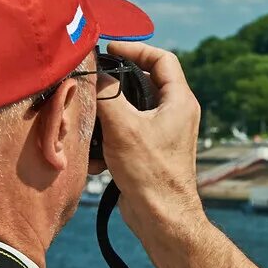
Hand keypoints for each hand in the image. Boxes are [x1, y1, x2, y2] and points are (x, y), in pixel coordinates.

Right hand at [98, 40, 204, 230]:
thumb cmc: (151, 172)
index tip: (109, 49)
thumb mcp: (123, 127)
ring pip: (130, 111)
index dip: (136, 49)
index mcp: (179, 101)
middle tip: (91, 82)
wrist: (162, 218)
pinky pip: (125, 135)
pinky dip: (108, 141)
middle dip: (114, 84)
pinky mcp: (150, 152)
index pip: (162, 59)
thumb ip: (107, 94)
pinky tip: (94, 156)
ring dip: (106, 116)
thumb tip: (93, 72)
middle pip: (143, 83)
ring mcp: (164, 134)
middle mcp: (176, 114)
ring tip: (88, 121)